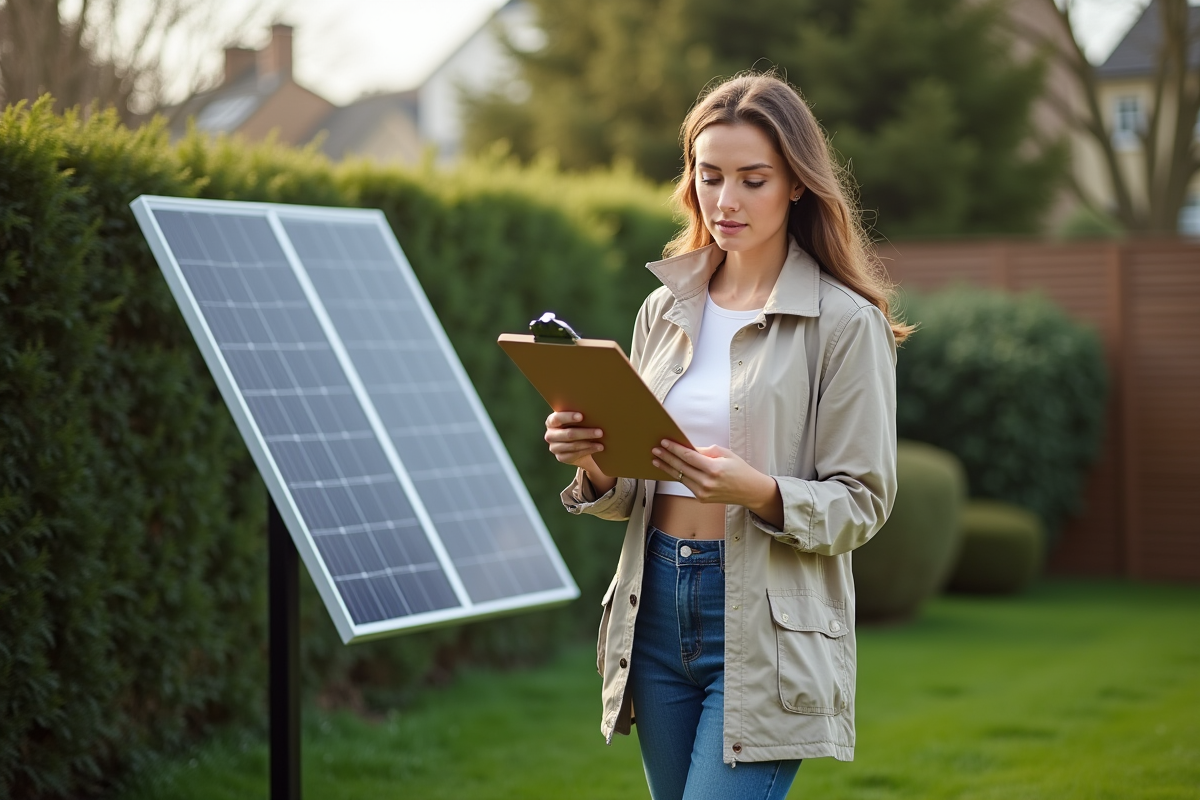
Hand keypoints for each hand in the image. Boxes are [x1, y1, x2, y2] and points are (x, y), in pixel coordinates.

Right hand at [544, 412, 615, 493]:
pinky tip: (597, 448)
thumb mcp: (576, 420)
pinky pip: (575, 455)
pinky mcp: (561, 457)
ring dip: (589, 444)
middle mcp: (550, 435)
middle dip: (585, 433)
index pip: (557, 418)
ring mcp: (554, 448)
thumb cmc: (578, 425)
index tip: (581, 416)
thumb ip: (579, 415)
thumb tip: (594, 410)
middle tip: (600, 432)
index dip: (568, 417)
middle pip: (568, 434)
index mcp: (551, 421)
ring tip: (601, 442)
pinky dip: (588, 451)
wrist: (578, 443)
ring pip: (573, 445)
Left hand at [652, 440, 782, 524]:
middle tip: (655, 450)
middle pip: (681, 467)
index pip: (689, 457)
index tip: (664, 442)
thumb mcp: (725, 454)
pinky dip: (678, 476)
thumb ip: (705, 451)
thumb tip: (687, 448)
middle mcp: (707, 483)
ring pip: (680, 477)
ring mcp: (703, 493)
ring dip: (667, 468)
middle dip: (666, 457)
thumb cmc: (739, 469)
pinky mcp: (701, 498)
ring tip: (657, 459)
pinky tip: (670, 469)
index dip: (675, 449)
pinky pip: (686, 484)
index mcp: (714, 469)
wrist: (750, 491)